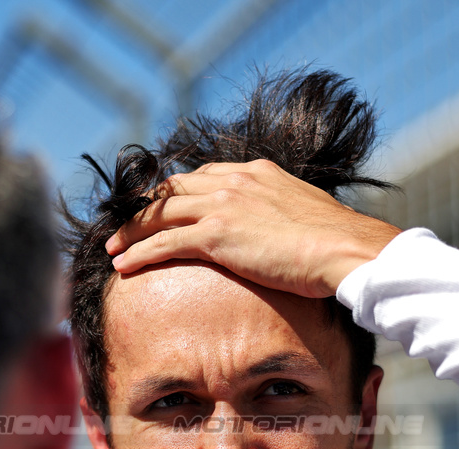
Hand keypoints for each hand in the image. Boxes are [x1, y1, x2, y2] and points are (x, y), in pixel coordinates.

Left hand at [106, 159, 402, 297]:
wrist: (346, 250)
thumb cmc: (337, 243)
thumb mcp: (307, 214)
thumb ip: (283, 215)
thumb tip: (283, 234)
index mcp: (257, 172)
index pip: (202, 175)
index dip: (176, 193)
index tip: (161, 208)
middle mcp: (235, 180)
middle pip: (173, 188)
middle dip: (145, 208)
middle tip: (126, 226)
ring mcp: (223, 205)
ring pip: (160, 213)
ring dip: (131, 231)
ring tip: (112, 248)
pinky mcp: (217, 234)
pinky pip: (165, 242)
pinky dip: (139, 253)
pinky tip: (123, 266)